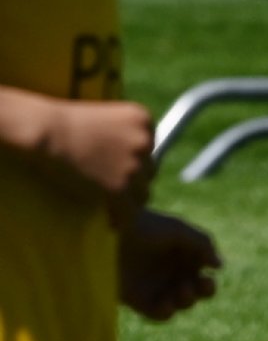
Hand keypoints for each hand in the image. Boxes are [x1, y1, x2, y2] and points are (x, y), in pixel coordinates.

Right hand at [39, 98, 156, 214]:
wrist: (45, 132)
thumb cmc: (64, 123)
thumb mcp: (105, 118)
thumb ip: (125, 135)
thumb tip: (143, 166)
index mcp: (142, 120)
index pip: (149, 148)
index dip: (133, 159)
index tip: (115, 164)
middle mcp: (144, 142)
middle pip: (149, 171)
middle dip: (133, 179)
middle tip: (112, 185)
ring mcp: (134, 166)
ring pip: (142, 193)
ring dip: (129, 200)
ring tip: (113, 205)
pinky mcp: (119, 189)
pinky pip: (129, 213)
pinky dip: (121, 219)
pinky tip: (112, 222)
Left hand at [118, 209, 221, 320]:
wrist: (103, 234)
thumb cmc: (141, 226)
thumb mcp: (176, 229)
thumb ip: (203, 243)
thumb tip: (219, 266)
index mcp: (181, 252)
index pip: (204, 268)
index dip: (209, 272)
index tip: (208, 270)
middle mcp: (170, 270)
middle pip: (199, 289)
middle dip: (205, 290)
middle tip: (203, 285)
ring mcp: (155, 286)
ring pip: (183, 303)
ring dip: (188, 300)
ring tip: (181, 291)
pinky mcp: (139, 300)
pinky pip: (160, 314)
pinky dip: (166, 312)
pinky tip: (165, 304)